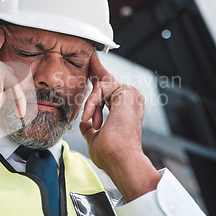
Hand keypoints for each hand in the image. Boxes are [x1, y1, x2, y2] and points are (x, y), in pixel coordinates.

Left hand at [80, 52, 160, 201]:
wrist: (121, 159)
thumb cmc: (111, 155)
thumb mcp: (96, 138)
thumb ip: (90, 128)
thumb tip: (85, 124)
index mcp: (126, 109)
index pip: (110, 88)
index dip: (99, 74)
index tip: (92, 60)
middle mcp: (131, 99)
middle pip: (106, 80)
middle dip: (95, 69)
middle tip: (89, 56)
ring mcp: (130, 94)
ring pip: (101, 85)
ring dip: (91, 103)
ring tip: (92, 121)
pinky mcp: (125, 91)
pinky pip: (100, 87)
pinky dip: (92, 102)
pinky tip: (91, 117)